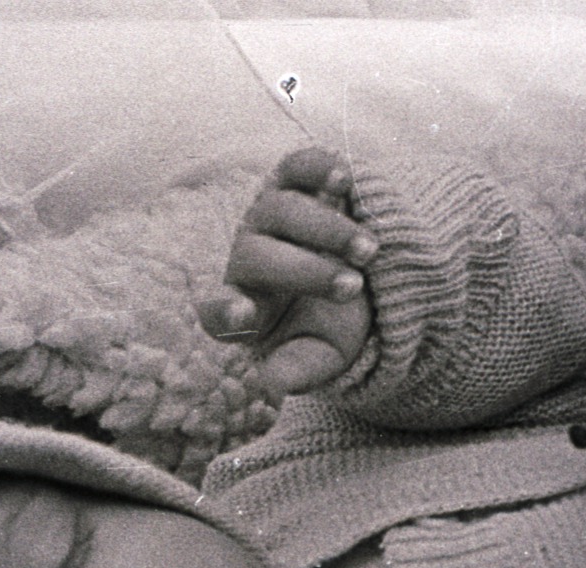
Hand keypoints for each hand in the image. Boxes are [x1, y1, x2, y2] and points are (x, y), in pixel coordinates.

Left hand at [197, 148, 377, 396]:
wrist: (367, 280)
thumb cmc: (334, 325)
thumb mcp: (323, 356)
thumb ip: (299, 371)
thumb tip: (274, 383)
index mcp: (246, 307)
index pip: (217, 312)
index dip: (223, 311)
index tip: (241, 314)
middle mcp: (248, 256)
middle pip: (258, 254)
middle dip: (308, 271)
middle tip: (354, 288)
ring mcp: (268, 216)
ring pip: (282, 209)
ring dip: (328, 230)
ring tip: (369, 251)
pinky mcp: (296, 182)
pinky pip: (296, 166)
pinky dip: (317, 167)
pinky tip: (345, 178)